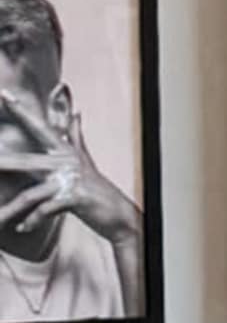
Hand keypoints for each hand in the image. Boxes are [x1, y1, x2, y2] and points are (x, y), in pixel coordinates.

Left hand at [0, 78, 141, 301]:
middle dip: (2, 163)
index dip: (21, 112)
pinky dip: (32, 220)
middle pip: (24, 162)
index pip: (38, 128)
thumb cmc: (97, 187)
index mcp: (63, 151)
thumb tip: (77, 112)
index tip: (3, 95)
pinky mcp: (73, 198)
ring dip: (10, 210)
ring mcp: (69, 181)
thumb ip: (75, 136)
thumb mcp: (85, 159)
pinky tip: (22, 227)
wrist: (119, 213)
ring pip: (30, 195)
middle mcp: (65, 162)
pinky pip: (45, 210)